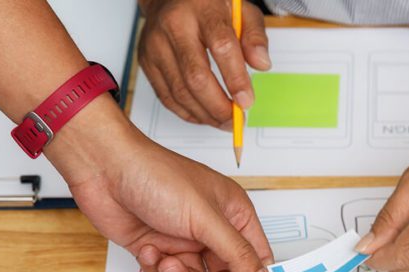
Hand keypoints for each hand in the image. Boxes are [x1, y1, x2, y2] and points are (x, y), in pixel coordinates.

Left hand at [46, 97, 281, 271]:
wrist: (105, 170)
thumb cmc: (158, 176)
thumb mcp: (205, 218)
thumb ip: (237, 254)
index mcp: (235, 215)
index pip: (260, 259)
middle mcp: (213, 230)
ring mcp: (185, 241)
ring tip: (166, 261)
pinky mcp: (160, 249)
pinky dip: (158, 268)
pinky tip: (149, 250)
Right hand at [138, 0, 270, 126]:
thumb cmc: (208, 6)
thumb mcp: (240, 10)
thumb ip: (254, 36)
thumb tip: (262, 65)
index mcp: (202, 8)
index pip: (221, 47)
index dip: (235, 79)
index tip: (246, 102)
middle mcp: (174, 26)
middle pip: (196, 77)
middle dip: (219, 106)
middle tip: (235, 120)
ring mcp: (156, 45)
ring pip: (180, 92)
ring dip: (205, 114)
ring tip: (223, 122)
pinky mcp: (146, 61)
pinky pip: (167, 97)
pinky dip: (187, 113)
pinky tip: (204, 115)